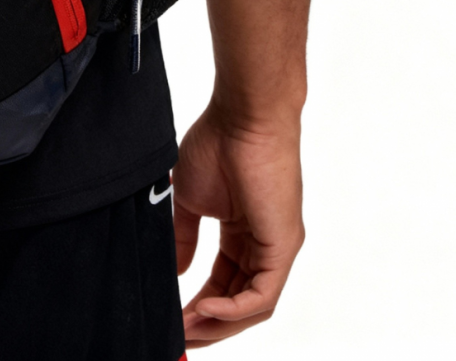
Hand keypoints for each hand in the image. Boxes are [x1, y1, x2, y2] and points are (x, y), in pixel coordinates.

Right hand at [173, 101, 304, 346]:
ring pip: (252, 305)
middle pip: (239, 302)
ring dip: (219, 323)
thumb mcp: (190, 200)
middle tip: (179, 336)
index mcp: (243, 233)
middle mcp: (264, 246)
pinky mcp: (283, 247)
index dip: (199, 304)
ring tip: (187, 330)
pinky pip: (262, 294)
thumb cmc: (218, 144)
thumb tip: (173, 271)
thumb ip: (183, 237)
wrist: (242, 118)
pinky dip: (233, 308)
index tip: (173, 317)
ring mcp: (277, 248)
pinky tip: (204, 308)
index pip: (224, 282)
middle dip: (208, 324)